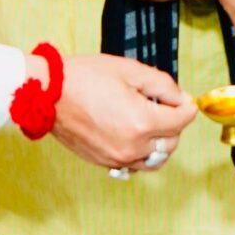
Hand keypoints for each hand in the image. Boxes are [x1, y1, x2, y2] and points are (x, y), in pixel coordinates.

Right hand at [52, 54, 197, 169]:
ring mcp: (117, 157)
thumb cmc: (85, 77)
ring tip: (149, 123)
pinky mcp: (103, 162)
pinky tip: (134, 135)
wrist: (48, 93)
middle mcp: (132, 146)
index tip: (185, 100)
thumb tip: (181, 99)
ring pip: (155, 160)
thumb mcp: (130, 70)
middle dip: (174, 124)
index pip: (180, 121)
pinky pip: (134, 165)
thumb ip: (162, 85)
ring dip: (160, 143)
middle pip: (171, 143)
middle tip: (163, 106)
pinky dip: (141, 153)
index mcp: (142, 122)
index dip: (187, 107)